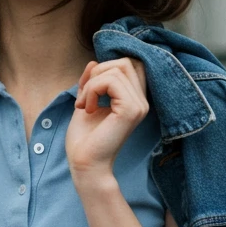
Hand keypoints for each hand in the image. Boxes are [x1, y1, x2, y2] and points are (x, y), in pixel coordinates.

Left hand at [65, 57, 148, 177]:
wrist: (85, 164)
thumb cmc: (84, 139)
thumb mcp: (86, 101)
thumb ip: (92, 82)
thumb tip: (94, 61)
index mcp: (134, 100)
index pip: (131, 65)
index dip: (107, 67)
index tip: (89, 88)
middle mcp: (141, 102)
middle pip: (125, 62)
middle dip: (98, 72)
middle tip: (84, 97)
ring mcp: (139, 105)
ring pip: (116, 69)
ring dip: (91, 84)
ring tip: (84, 105)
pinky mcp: (131, 110)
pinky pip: (110, 81)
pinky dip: (92, 90)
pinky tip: (88, 108)